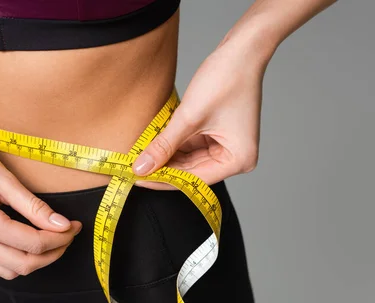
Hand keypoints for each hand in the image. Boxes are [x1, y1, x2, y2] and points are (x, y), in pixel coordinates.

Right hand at [0, 116, 81, 279]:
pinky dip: (13, 262)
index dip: (60, 238)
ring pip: (8, 272)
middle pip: (24, 265)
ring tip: (50, 239)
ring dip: (33, 261)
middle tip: (68, 235)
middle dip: (53, 253)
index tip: (75, 226)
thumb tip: (61, 224)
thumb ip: (33, 206)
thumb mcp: (2, 177)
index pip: (34, 244)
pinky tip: (24, 244)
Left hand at [132, 38, 268, 189]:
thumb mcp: (189, 117)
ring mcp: (228, 146)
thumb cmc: (225, 80)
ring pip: (189, 160)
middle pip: (192, 172)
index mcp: (238, 160)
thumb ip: (164, 146)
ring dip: (166, 157)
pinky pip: (191, 146)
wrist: (241, 49)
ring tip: (140, 156)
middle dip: (164, 168)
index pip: (194, 180)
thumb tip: (141, 167)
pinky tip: (153, 144)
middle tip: (133, 168)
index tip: (137, 179)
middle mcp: (236, 158)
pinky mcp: (219, 135)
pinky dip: (173, 145)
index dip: (164, 180)